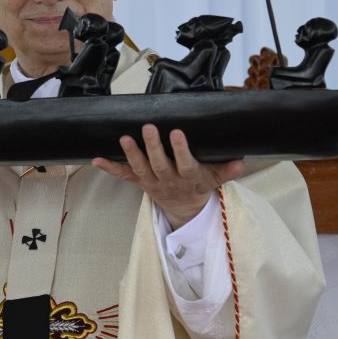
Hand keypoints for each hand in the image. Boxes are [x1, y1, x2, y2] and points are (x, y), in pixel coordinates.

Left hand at [93, 123, 243, 229]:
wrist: (185, 210)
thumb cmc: (200, 186)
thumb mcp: (216, 180)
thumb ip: (227, 171)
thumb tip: (242, 161)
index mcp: (188, 178)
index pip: (185, 164)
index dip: (180, 150)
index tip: (177, 133)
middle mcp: (168, 181)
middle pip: (159, 165)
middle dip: (153, 147)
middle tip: (148, 128)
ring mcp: (151, 182)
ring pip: (140, 169)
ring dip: (131, 154)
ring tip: (125, 138)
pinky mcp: (139, 182)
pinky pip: (123, 176)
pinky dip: (109, 168)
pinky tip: (96, 160)